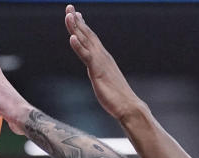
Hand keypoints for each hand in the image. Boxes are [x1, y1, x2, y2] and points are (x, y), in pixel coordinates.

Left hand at [64, 4, 144, 120]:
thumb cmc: (119, 98)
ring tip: (68, 15)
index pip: (91, 38)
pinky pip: (86, 57)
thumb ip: (100, 74)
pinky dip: (78, 47)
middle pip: (87, 34)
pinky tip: (72, 38)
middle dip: (77, 20)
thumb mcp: (106, 81)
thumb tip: (98, 74)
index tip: (76, 14)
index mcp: (103, 58)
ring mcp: (100, 62)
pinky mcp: (97, 71)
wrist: (129, 106)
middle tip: (69, 6)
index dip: (82, 25)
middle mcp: (102, 56)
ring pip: (85, 41)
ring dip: (76, 28)